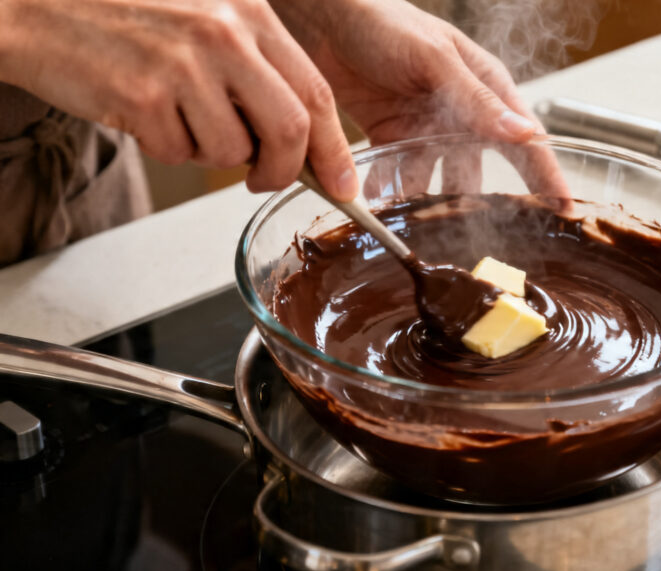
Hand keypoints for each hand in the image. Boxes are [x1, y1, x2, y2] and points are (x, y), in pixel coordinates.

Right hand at [0, 0, 355, 200]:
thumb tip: (301, 141)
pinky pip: (179, 152)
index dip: (334, 148)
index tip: (344, 183)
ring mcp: (184, 62)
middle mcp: (224, 32)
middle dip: (283, 170)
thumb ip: (256, 67)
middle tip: (262, 178)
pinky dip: (167, 148)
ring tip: (177, 118)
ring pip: (231, 150)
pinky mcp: (144, 93)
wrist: (37, 4)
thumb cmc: (123, 14)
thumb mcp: (205, 17)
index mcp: (250, 12)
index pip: (316, 92)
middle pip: (290, 129)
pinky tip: (144, 112)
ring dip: (209, 153)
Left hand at [271, 0, 567, 197]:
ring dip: (425, 203)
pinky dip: (389, 191)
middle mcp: (461, 115)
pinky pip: (398, 176)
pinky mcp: (391, 139)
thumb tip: (525, 134)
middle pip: (480, 172)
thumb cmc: (385, 23)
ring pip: (436, 182)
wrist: (325, 19)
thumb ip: (478, 100)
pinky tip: (379, 201)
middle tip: (474, 240)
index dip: (547, 176)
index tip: (565, 210)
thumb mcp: (436, 60)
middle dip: (475, 206)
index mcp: (486, 89)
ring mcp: (426, 131)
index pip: (525, 141)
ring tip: (416, 224)